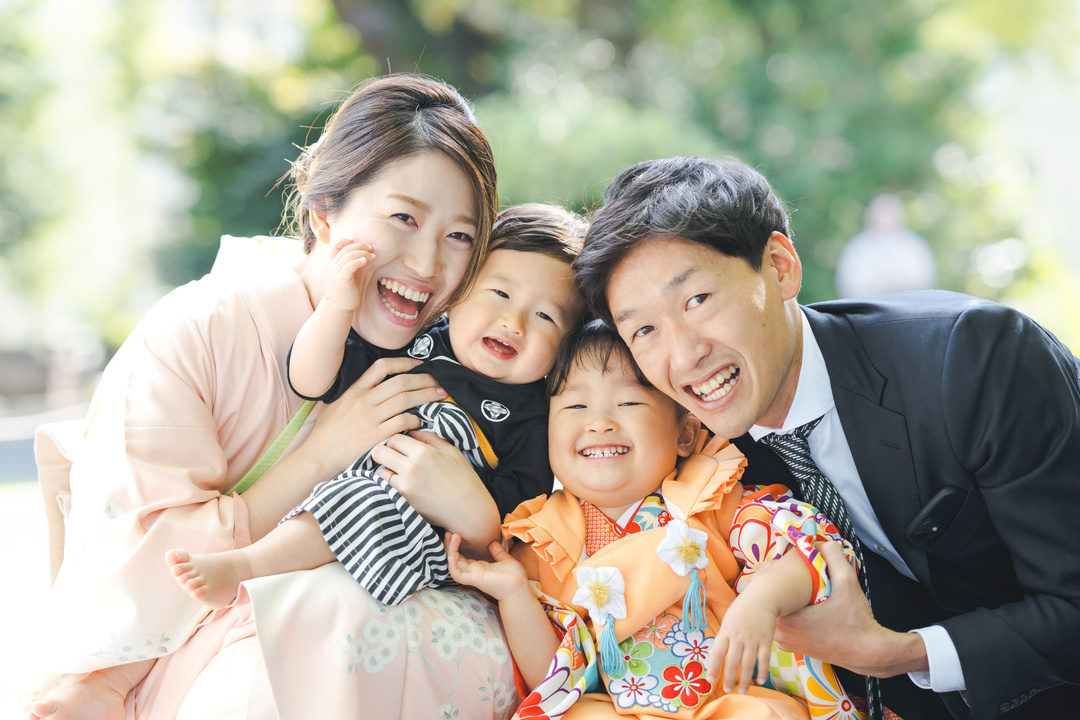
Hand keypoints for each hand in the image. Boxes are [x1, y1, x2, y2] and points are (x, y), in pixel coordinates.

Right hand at [303, 358, 445, 474]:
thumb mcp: (335, 405)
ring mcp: (369, 418)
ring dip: (426, 396)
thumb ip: (353, 393)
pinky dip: (415, 420)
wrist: (317, 457)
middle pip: (400, 382)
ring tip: (440, 395)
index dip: (404, 362)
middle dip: (423, 379)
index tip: (419, 364)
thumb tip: (371, 384)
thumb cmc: (326, 433)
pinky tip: (420, 421)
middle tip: (438, 380)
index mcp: (353, 390)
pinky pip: (401, 422)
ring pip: (404, 400)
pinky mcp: (375, 436)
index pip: (381, 367)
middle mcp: (363, 401)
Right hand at [324, 238, 373, 311]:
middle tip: (371, 248)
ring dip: (363, 253)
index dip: (344, 241)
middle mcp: (331, 267)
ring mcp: (335, 273)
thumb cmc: (344, 291)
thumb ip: (347, 265)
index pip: (335, 246)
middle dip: (360, 246)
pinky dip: (358, 261)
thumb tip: (360, 256)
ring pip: (349, 255)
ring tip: (373, 256)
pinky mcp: (342, 279)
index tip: (355, 241)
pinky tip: (366, 261)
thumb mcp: (343, 275)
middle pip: (345, 249)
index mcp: (330, 264)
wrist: (338, 307)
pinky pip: (350, 265)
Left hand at [371, 431, 499, 549]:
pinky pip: (385, 488)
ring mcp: (404, 487)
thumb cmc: (464, 479)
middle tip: (393, 457)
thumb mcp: (451, 452)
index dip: (396, 441)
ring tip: (397, 473)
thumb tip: (412, 431)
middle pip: (379, 452)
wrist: (470, 511)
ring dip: (385, 470)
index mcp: (423, 453)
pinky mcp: (402, 502)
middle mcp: (411, 468)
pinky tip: (400, 485)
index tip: (401, 446)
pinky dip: (388, 485)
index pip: (394, 438)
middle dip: (384, 452)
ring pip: (378, 471)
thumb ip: (430, 438)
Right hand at [446, 533, 528, 600]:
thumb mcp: (505, 559)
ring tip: (451, 537)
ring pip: (453, 564)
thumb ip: (498, 552)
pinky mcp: (473, 580)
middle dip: (449, 546)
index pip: (461, 556)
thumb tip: (493, 542)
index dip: (456, 546)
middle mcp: (473, 571)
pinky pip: (457, 574)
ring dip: (450, 551)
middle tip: (448, 533)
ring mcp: (472, 575)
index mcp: (479, 567)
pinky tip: (452, 555)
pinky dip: (452, 566)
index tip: (455, 534)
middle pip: (455, 559)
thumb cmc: (514, 576)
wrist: (519, 587)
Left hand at [707, 593, 776, 693]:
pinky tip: (760, 681)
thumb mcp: (727, 620)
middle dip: (729, 678)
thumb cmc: (742, 610)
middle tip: (727, 690)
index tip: (710, 680)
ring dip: (745, 679)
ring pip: (748, 663)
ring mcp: (753, 638)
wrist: (762, 597)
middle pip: (732, 661)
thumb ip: (722, 638)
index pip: (717, 653)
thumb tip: (714, 656)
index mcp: (726, 631)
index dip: (713, 667)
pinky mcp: (766, 640)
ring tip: (742, 691)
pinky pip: (764, 659)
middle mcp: (738, 636)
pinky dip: (762, 671)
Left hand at [774, 541, 928, 677]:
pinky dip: (791, 611)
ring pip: (777, 612)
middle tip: (795, 572)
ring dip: (786, 599)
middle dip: (782, 584)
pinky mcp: (793, 647)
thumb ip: (834, 557)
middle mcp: (779, 633)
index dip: (777, 571)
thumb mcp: (847, 583)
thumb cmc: (856, 622)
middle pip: (771, 600)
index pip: (768, 587)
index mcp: (784, 619)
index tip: (789, 564)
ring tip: (800, 587)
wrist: (868, 653)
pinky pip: (784, 622)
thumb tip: (823, 542)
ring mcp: (785, 642)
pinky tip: (805, 603)